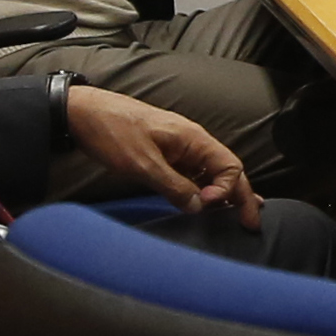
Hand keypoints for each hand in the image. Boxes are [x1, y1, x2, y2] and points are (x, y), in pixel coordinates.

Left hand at [63, 84, 257, 225]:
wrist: (83, 113)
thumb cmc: (113, 130)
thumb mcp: (143, 163)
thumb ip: (174, 187)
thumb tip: (199, 208)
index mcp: (193, 139)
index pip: (229, 166)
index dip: (226, 190)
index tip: (209, 206)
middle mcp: (192, 143)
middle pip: (228, 170)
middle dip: (242, 196)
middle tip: (252, 222)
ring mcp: (179, 149)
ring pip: (213, 174)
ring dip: (226, 194)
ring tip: (239, 215)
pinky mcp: (166, 156)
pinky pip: (194, 175)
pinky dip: (205, 190)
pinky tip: (207, 203)